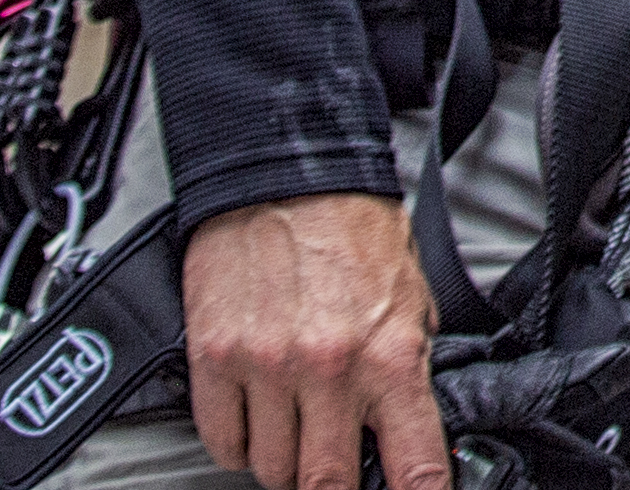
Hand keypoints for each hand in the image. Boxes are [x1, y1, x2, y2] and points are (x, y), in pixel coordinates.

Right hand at [184, 191, 442, 489]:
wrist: (287, 172)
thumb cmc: (351, 230)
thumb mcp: (410, 296)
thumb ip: (409, 366)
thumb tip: (406, 429)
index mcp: (390, 355)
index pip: (414, 464)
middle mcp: (329, 369)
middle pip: (326, 483)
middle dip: (334, 485)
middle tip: (337, 467)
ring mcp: (267, 368)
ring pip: (271, 470)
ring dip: (285, 462)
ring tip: (297, 427)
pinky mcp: (216, 357)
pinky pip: (223, 441)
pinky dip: (238, 443)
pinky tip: (256, 416)